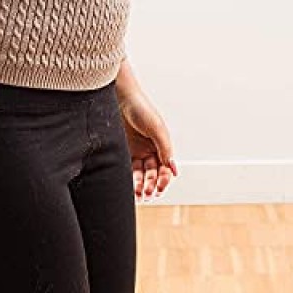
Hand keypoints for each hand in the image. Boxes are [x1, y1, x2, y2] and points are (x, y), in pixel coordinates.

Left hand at [115, 60, 176, 199]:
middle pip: (153, 174)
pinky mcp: (122, 153)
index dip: (164, 179)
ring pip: (141, 175)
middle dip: (152, 185)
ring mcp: (135, 153)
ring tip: (140, 194)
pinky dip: (130, 180)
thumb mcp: (157, 128)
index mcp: (161, 146)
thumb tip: (173, 169)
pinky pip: (127, 170)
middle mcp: (149, 151)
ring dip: (141, 185)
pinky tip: (130, 188)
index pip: (165, 168)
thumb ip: (165, 148)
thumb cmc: (140, 108)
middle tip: (149, 193)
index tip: (160, 187)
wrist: (119, 98)